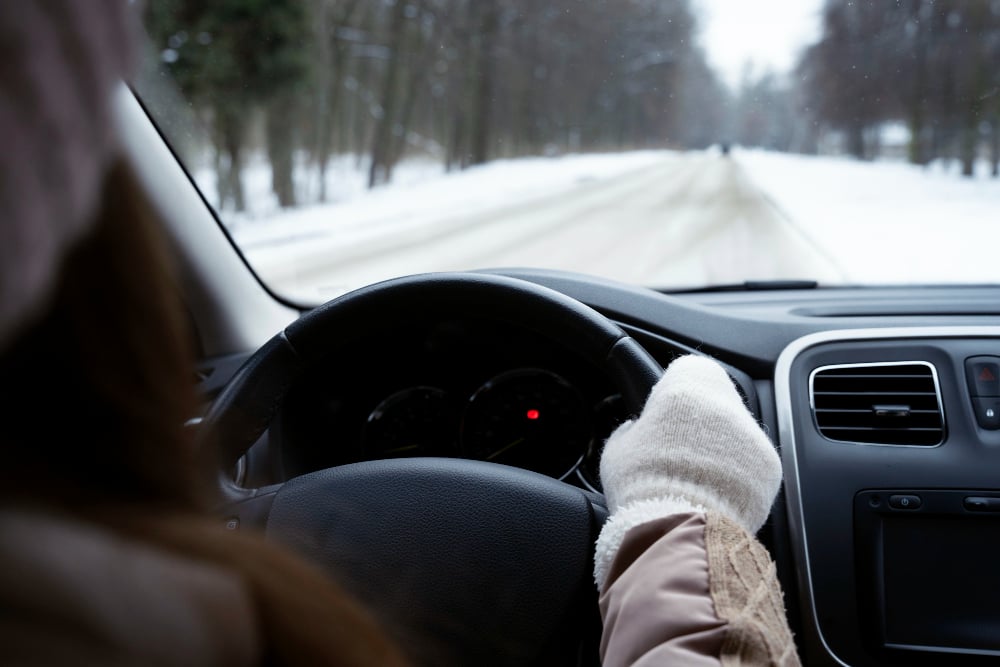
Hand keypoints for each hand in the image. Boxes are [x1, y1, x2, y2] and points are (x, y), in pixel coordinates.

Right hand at [594, 355, 781, 586]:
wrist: (679, 528)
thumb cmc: (641, 484)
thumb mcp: (619, 448)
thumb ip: (631, 429)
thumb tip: (636, 429)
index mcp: (687, 386)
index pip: (686, 370)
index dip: (673, 392)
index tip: (662, 415)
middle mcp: (726, 403)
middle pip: (717, 399)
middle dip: (701, 420)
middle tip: (678, 449)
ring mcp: (754, 435)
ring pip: (737, 431)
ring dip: (722, 447)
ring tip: (697, 477)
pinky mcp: (771, 467)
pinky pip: (753, 462)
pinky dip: (739, 474)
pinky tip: (716, 492)